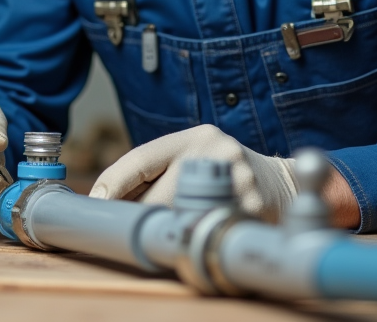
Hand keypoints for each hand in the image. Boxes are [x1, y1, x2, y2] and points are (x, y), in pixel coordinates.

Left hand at [89, 124, 296, 222]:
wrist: (281, 182)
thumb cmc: (223, 172)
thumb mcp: (194, 157)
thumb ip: (158, 173)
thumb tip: (107, 200)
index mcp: (195, 137)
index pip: (141, 159)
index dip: (113, 182)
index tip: (95, 201)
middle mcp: (216, 150)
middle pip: (158, 195)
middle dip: (140, 217)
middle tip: (128, 230)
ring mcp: (236, 178)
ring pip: (181, 217)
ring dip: (169, 231)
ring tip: (170, 235)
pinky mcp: (253, 207)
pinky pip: (209, 231)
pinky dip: (198, 239)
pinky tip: (199, 239)